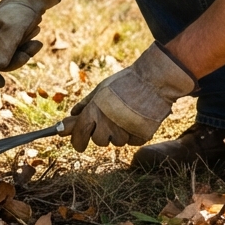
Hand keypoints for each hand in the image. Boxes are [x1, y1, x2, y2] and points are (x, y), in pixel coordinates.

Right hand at [0, 0, 59, 85]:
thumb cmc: (20, 10)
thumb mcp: (13, 29)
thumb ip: (5, 48)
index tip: (2, 82)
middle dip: (14, 61)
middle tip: (27, 54)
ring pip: (9, 59)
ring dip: (23, 54)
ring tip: (35, 42)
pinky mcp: (10, 39)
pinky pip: (16, 52)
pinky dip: (27, 49)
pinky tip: (35, 40)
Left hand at [63, 43, 196, 151]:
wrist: (153, 80)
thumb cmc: (124, 82)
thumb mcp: (101, 89)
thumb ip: (85, 104)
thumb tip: (72, 116)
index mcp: (94, 111)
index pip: (79, 135)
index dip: (77, 141)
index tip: (79, 144)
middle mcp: (107, 124)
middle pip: (99, 141)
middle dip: (102, 133)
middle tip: (111, 119)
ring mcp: (124, 132)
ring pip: (117, 142)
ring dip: (119, 133)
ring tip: (127, 115)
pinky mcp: (141, 136)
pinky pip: (132, 141)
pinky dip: (134, 133)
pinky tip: (138, 118)